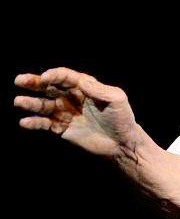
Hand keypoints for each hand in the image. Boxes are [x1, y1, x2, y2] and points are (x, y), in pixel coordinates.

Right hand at [13, 68, 138, 158]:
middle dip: (34, 83)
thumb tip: (80, 80)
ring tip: (18, 101)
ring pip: (43, 105)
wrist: (122, 143)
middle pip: (49, 87)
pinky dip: (34, 123)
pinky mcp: (61, 128)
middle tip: (19, 80)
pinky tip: (25, 122)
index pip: (65, 76)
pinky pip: (44, 123)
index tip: (45, 78)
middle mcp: (71, 97)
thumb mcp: (116, 99)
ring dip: (30, 103)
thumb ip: (98, 90)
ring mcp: (65, 112)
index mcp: (85, 87)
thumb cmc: (122, 118)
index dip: (54, 75)